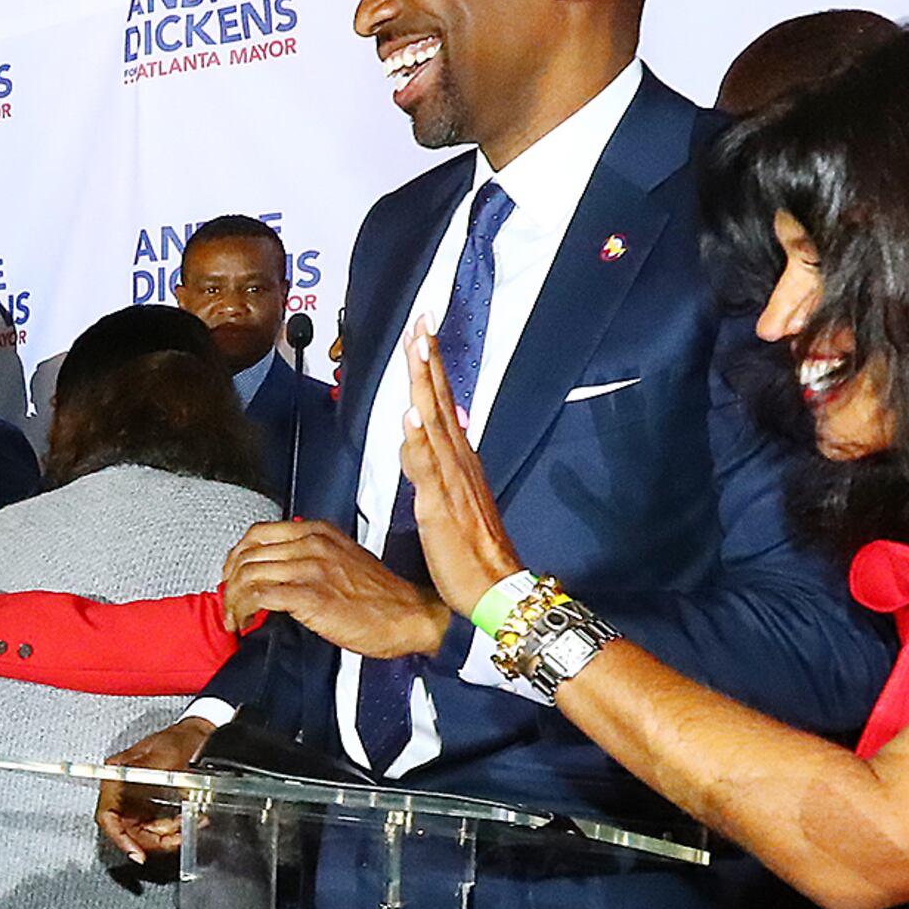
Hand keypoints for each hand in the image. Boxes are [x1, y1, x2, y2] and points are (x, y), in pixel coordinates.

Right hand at [96, 715, 215, 861]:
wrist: (200, 733)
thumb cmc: (181, 739)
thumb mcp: (165, 758)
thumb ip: (147, 779)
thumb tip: (134, 799)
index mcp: (118, 775)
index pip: (108, 816)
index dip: (119, 838)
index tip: (137, 853)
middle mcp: (124, 789)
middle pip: (128, 829)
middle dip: (152, 840)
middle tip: (175, 841)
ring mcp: (138, 798)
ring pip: (145, 831)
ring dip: (167, 835)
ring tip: (189, 827)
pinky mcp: (152, 804)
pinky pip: (158, 826)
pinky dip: (174, 829)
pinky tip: (189, 822)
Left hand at [221, 519, 451, 660]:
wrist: (409, 616)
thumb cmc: (380, 595)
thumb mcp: (345, 558)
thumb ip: (312, 555)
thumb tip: (278, 568)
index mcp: (318, 532)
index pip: (258, 533)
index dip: (236, 556)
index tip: (232, 576)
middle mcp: (312, 544)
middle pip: (247, 554)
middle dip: (229, 581)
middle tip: (228, 601)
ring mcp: (311, 569)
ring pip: (249, 575)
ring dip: (232, 600)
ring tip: (234, 618)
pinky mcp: (311, 597)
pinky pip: (261, 596)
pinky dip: (244, 610)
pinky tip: (245, 622)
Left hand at [392, 323, 521, 618]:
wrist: (495, 588)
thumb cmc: (472, 550)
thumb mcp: (453, 498)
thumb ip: (441, 463)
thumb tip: (434, 428)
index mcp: (459, 459)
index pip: (443, 402)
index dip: (432, 367)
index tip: (423, 332)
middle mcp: (458, 461)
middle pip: (441, 400)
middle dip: (429, 359)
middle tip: (421, 320)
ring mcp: (451, 480)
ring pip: (434, 422)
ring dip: (425, 384)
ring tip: (418, 347)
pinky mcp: (441, 504)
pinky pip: (428, 468)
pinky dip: (420, 439)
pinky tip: (413, 414)